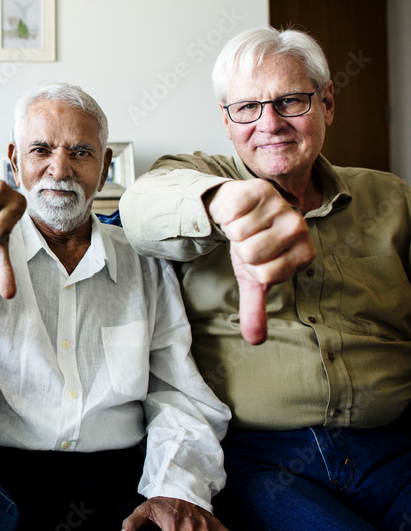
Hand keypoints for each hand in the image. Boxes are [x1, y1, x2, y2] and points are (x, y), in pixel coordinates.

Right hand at [206, 179, 314, 344]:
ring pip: (240, 232)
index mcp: (304, 254)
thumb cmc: (250, 245)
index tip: (257, 259)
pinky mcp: (260, 189)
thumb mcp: (252, 277)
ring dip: (233, 230)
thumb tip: (254, 341)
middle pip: (252, 253)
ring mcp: (281, 206)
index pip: (267, 274)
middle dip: (241, 249)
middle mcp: (299, 227)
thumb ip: (256, 307)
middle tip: (248, 241)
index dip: (252, 269)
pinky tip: (237, 211)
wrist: (239, 211)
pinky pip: (232, 212)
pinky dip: (226, 214)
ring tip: (243, 225)